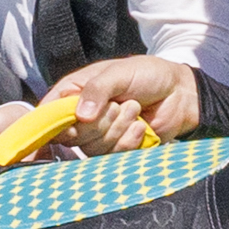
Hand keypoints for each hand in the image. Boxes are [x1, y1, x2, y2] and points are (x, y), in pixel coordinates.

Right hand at [31, 56, 202, 151]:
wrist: (180, 94)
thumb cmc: (148, 75)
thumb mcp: (119, 73)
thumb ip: (97, 90)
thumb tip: (80, 116)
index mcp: (74, 91)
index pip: (49, 111)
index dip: (52, 121)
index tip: (69, 123)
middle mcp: (80, 115)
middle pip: (70, 135)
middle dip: (99, 123)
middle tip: (118, 105)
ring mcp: (97, 134)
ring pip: (91, 146)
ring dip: (117, 129)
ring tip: (134, 110)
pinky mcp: (114, 149)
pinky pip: (112, 155)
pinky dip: (129, 141)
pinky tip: (141, 126)